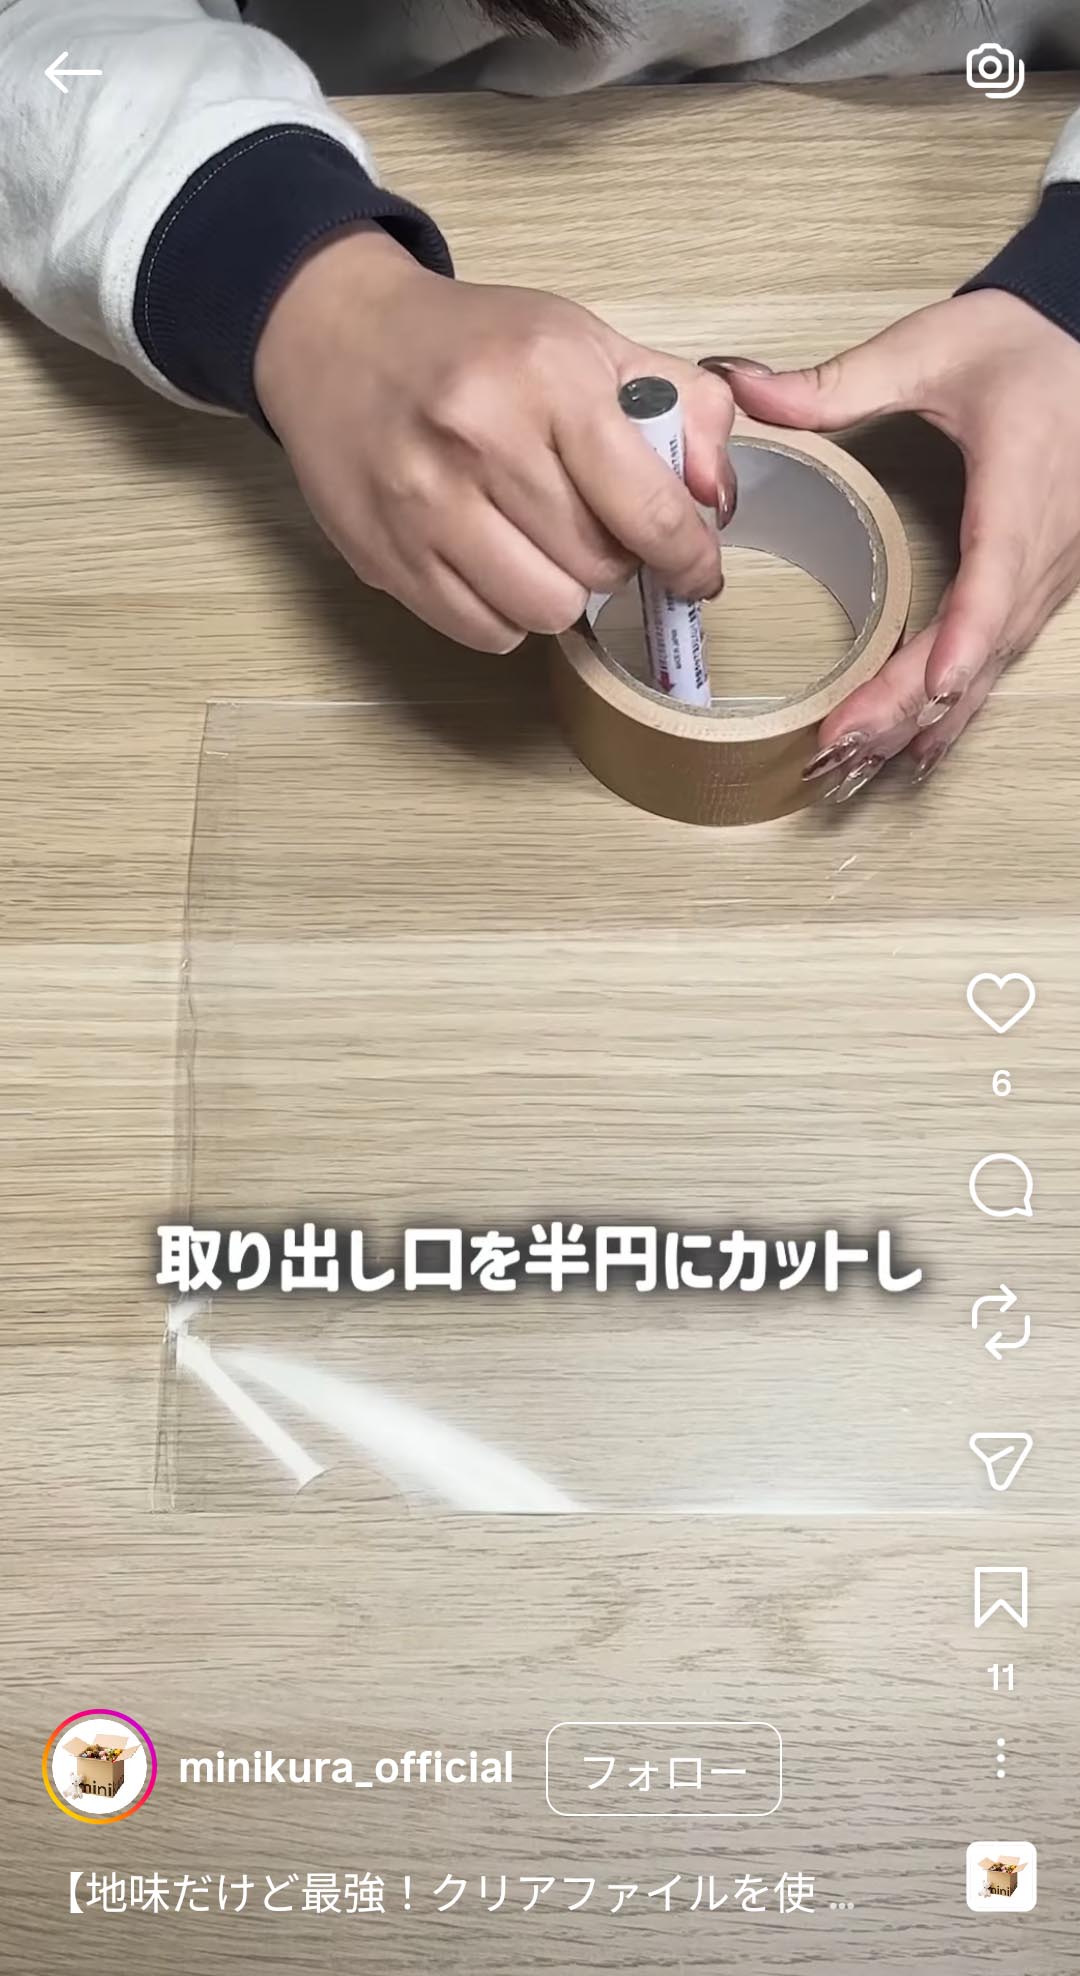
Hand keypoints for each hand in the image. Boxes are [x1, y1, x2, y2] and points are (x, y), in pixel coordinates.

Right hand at [254, 226, 733, 653]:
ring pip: (544, 612)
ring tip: (545, 548)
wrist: (336, 334)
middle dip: (615, 560)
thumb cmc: (473, 343)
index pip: (647, 508)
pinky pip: (484, 632)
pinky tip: (496, 565)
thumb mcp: (584, 341)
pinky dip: (506, 614)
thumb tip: (714, 498)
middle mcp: (481, 440)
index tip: (698, 571)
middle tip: (598, 529)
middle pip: (598, 568)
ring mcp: (424, 504)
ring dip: (561, 594)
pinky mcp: (386, 554)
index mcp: (547, 378)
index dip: (689, 556)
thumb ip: (678, 406)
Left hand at [711, 291, 1079, 794]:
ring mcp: (1046, 579)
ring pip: (986, 669)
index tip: (929, 684)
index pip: (995, 576)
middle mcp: (1043, 549)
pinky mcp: (1037, 592)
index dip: (964, 636)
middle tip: (838, 749)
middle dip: (905, 705)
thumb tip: (742, 389)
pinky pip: (995, 666)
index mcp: (1019, 488)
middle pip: (976, 647)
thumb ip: (837, 382)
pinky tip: (908, 754)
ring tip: (851, 769)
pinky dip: (949, 712)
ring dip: (919, 722)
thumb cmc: (1024, 349)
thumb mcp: (931, 350)